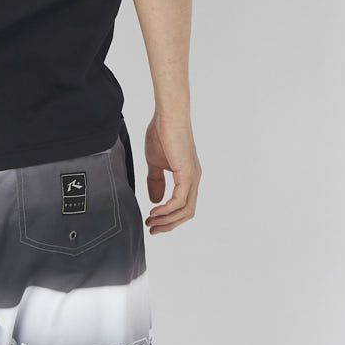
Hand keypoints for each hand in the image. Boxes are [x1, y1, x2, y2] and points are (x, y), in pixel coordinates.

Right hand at [143, 113, 200, 232]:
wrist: (167, 116)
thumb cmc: (161, 133)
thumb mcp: (155, 162)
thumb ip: (155, 181)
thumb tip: (155, 201)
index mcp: (188, 177)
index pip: (183, 206)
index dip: (169, 218)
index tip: (151, 221)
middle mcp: (194, 179)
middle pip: (186, 213)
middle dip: (168, 224)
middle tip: (152, 229)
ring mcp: (192, 177)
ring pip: (185, 210)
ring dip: (167, 220)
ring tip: (151, 221)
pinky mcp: (187, 174)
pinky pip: (179, 200)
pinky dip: (167, 209)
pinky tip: (155, 210)